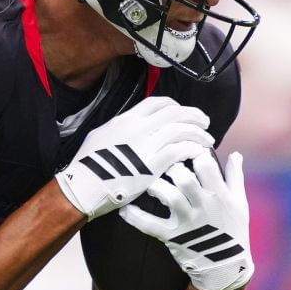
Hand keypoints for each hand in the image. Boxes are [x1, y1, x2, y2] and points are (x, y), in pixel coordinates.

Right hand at [55, 96, 214, 219]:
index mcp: (126, 119)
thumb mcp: (99, 136)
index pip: (158, 103)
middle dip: (194, 115)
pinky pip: (179, 150)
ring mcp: (146, 145)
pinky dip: (192, 149)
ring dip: (198, 133)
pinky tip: (198, 153)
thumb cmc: (86, 166)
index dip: (175, 106)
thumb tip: (125, 126)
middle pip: (175, 112)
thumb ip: (117, 128)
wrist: (83, 186)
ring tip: (207, 140)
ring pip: (181, 130)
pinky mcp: (152, 165)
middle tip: (205, 123)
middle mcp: (138, 127)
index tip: (183, 113)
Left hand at [119, 151, 253, 289]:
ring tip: (150, 183)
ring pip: (168, 196)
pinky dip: (135, 217)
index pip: (205, 163)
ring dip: (155, 186)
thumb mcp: (240, 203)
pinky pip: (150, 225)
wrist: (225, 267)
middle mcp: (204, 205)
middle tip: (164, 165)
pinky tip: (124, 209)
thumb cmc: (234, 230)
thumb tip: (234, 154)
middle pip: (184, 177)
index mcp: (220, 193)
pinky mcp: (173, 237)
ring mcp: (188, 221)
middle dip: (171, 166)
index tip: (184, 151)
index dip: (192, 152)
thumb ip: (235, 177)